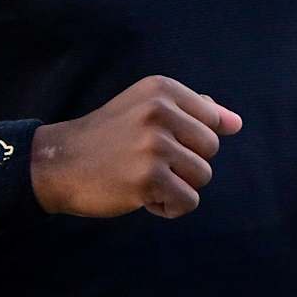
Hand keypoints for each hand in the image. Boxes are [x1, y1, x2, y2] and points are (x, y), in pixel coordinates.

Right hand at [31, 75, 241, 219]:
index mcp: (162, 89)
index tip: (160, 142)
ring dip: (178, 187)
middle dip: (186, 164)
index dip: (191, 141)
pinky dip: (169, 207)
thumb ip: (193, 112)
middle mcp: (159, 111)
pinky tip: (143, 198)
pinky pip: (187, 201)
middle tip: (149, 163)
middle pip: (210, 149)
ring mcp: (154, 145)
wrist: (59, 163)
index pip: (212, 120)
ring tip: (145, 179)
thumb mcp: (147, 109)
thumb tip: (236, 124)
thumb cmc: (109, 137)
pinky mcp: (147, 178)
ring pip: (202, 176)